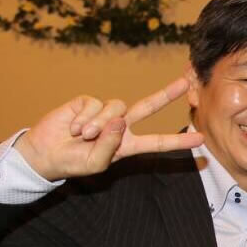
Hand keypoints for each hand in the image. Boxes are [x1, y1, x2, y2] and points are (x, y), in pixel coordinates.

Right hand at [13, 76, 199, 180]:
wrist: (45, 152)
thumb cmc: (73, 162)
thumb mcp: (96, 163)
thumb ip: (110, 145)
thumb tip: (119, 120)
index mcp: (128, 145)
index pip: (157, 142)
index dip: (178, 141)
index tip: (201, 139)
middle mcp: (121, 126)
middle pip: (148, 107)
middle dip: (166, 95)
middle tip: (185, 83)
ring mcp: (106, 113)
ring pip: (116, 108)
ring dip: (98, 124)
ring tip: (83, 136)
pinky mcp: (88, 102)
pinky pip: (95, 104)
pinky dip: (84, 118)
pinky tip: (74, 128)